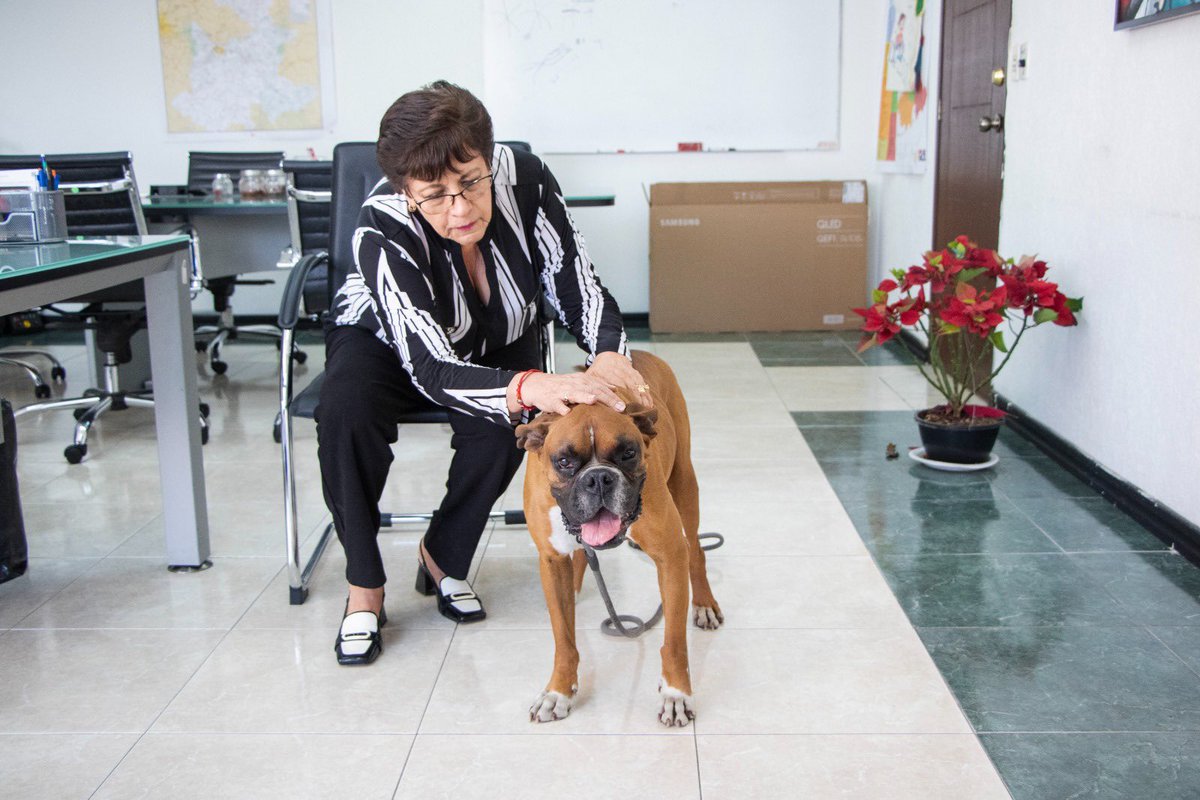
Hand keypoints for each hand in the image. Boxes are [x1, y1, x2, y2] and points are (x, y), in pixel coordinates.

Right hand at [508, 370, 625, 415]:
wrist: (537, 385)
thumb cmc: (561, 386)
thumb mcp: (580, 383)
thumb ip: (596, 386)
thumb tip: (614, 388)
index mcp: (582, 381)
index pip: (601, 387)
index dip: (613, 396)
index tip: (624, 406)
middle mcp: (574, 384)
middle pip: (592, 390)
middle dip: (606, 398)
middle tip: (619, 407)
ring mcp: (562, 392)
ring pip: (575, 393)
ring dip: (584, 397)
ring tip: (594, 400)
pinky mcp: (551, 399)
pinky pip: (557, 404)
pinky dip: (561, 407)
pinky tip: (566, 411)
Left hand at [587, 352, 653, 408]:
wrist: (609, 354)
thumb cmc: (598, 369)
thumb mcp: (591, 376)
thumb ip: (592, 387)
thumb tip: (592, 400)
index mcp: (608, 373)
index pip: (615, 387)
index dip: (620, 398)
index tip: (624, 409)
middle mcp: (621, 372)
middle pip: (629, 388)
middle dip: (635, 401)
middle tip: (638, 414)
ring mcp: (630, 372)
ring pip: (638, 387)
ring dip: (643, 399)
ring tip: (646, 411)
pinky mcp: (636, 374)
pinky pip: (643, 385)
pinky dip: (647, 394)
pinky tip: (650, 404)